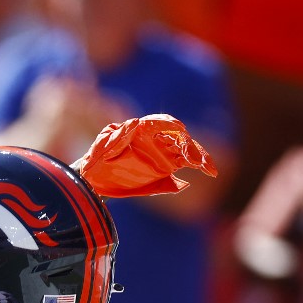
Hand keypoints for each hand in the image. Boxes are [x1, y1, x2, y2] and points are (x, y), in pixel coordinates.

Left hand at [71, 114, 217, 198]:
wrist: (93, 180)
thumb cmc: (95, 160)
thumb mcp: (103, 148)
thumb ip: (119, 137)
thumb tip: (134, 122)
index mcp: (141, 131)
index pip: (161, 123)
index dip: (172, 126)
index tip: (181, 130)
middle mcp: (154, 140)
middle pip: (178, 138)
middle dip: (190, 147)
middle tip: (198, 160)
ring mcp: (161, 153)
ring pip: (185, 150)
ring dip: (198, 156)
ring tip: (209, 168)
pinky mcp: (164, 167)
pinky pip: (184, 164)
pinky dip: (197, 166)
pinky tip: (209, 172)